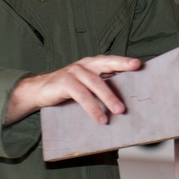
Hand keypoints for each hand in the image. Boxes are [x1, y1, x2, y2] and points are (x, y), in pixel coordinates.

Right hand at [4, 55, 140, 125]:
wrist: (39, 90)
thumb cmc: (68, 89)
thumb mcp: (85, 85)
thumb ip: (101, 86)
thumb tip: (125, 101)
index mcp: (92, 63)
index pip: (110, 60)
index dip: (124, 61)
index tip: (139, 64)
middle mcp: (84, 65)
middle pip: (105, 66)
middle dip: (121, 71)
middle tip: (135, 81)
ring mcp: (73, 72)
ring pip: (95, 84)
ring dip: (108, 98)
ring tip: (119, 111)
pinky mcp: (64, 82)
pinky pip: (81, 95)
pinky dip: (92, 107)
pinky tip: (99, 118)